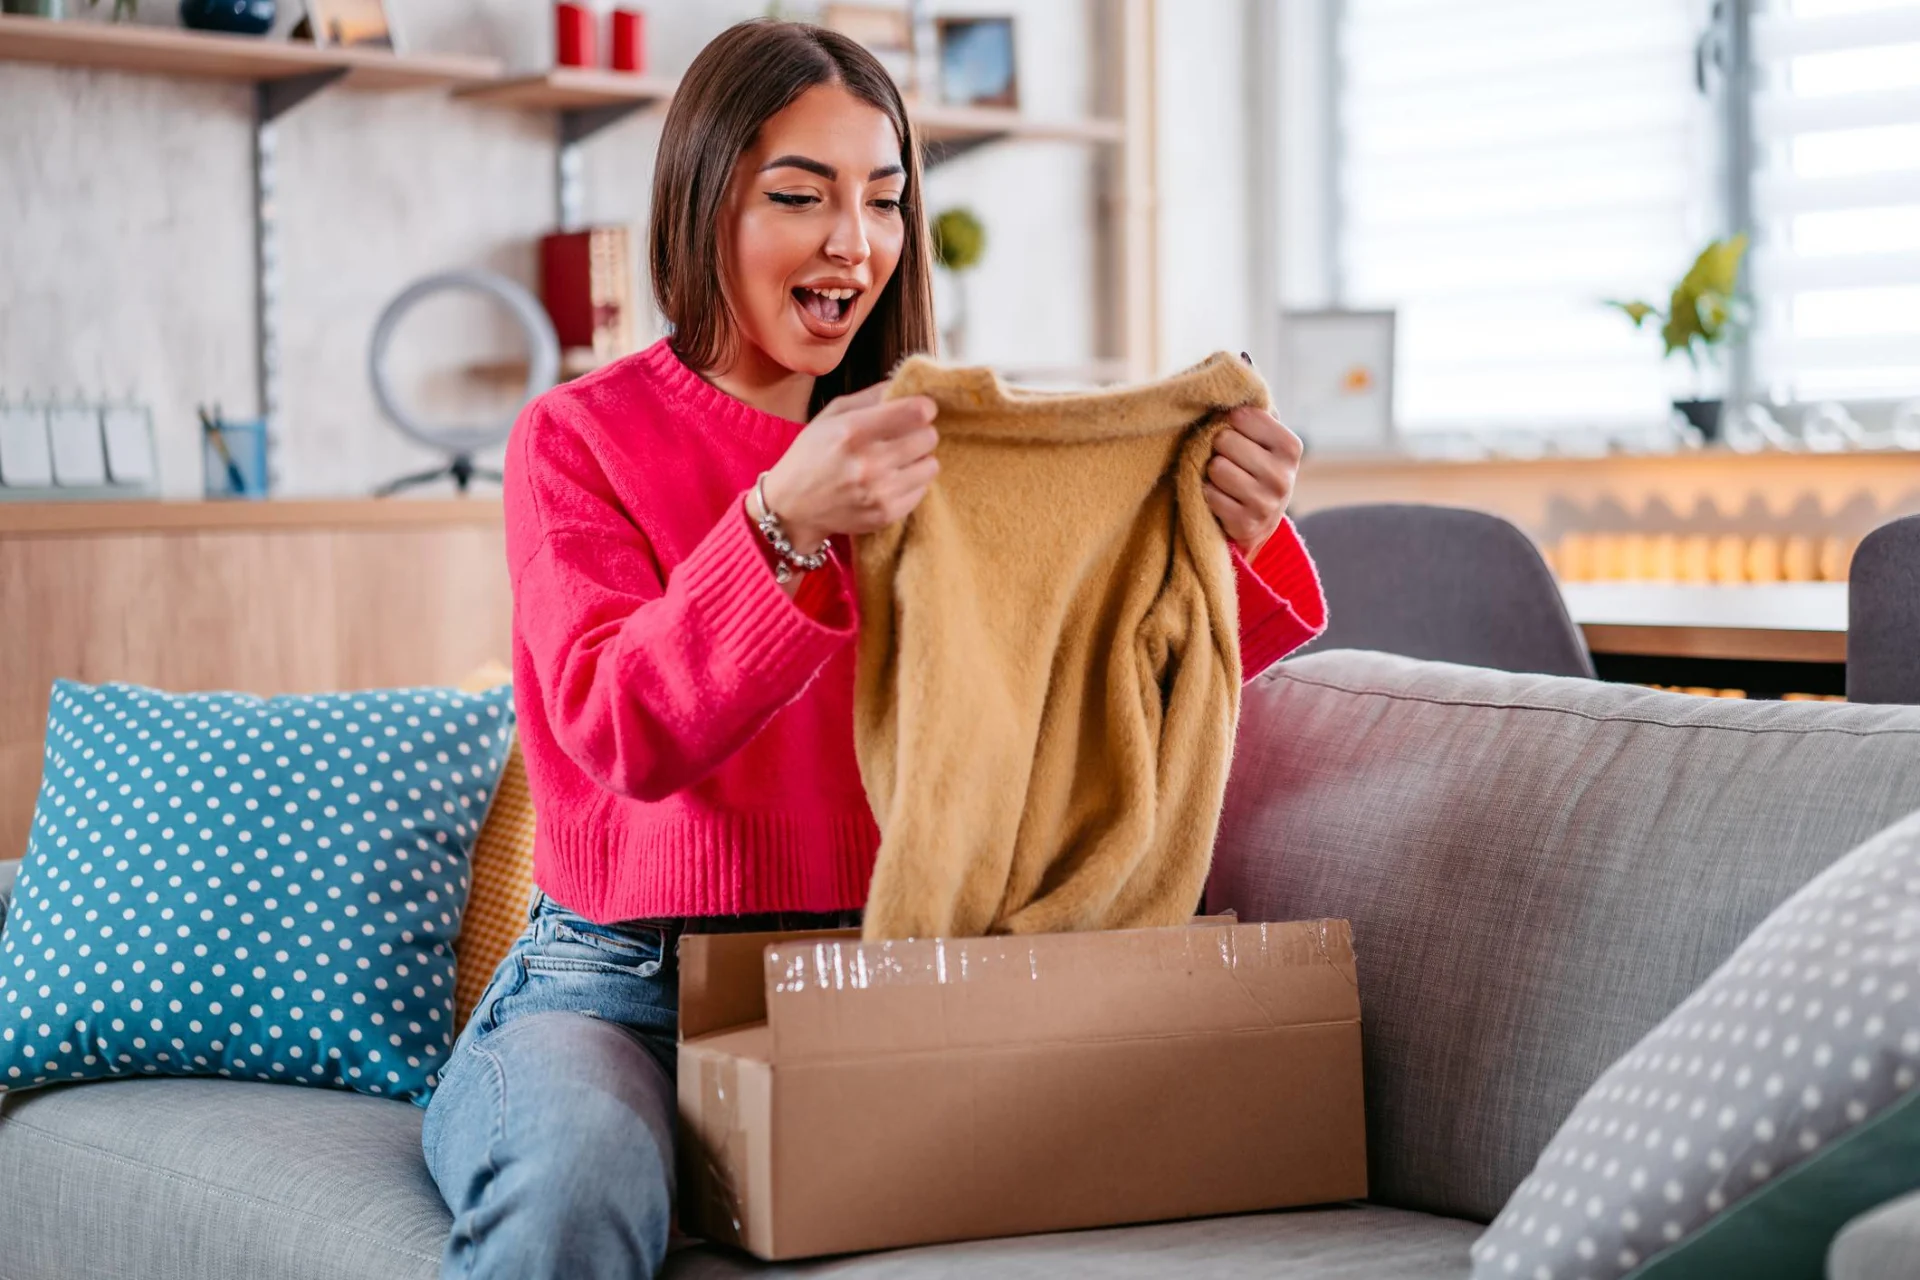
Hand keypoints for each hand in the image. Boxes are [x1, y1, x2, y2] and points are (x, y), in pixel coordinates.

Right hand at [761, 385, 939, 550]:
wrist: (791, 508)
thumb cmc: (811, 454)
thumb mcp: (831, 415)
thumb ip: (871, 397)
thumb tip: (907, 385)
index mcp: (853, 431)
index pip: (916, 412)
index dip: (924, 407)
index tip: (920, 409)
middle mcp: (869, 462)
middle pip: (929, 437)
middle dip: (921, 432)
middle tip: (907, 436)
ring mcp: (879, 492)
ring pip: (931, 465)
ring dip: (919, 460)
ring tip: (899, 460)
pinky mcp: (886, 514)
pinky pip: (922, 491)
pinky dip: (911, 484)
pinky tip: (891, 481)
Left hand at [1203, 405, 1301, 557]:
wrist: (1261, 520)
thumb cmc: (1256, 467)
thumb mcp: (1265, 439)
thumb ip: (1254, 411)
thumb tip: (1241, 366)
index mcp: (1291, 447)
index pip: (1242, 415)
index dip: (1229, 422)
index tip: (1234, 431)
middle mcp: (1283, 476)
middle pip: (1225, 440)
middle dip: (1219, 447)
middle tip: (1228, 457)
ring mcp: (1265, 503)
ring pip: (1217, 467)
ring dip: (1212, 471)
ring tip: (1224, 477)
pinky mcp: (1246, 524)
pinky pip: (1209, 494)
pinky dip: (1208, 493)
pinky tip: (1221, 497)